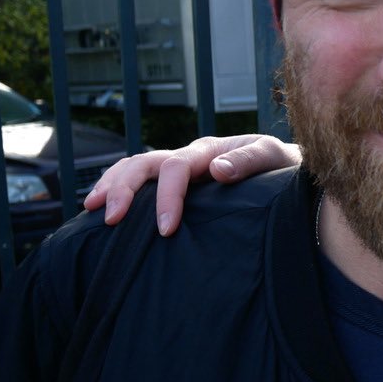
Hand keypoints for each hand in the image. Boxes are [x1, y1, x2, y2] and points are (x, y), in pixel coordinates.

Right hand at [83, 134, 301, 235]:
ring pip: (136, 167)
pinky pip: (144, 180)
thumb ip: (247, 162)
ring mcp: (182, 167)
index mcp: (209, 151)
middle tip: (110, 219)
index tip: (165, 229)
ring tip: (92, 208)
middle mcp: (190, 157)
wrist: (290, 168)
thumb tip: (216, 170)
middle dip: (125, 189)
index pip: (176, 168)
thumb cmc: (282, 167)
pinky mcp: (180, 181)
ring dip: (112, 184)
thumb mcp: (272, 159)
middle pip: (145, 163)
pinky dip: (120, 188)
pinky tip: (105, 207)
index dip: (167, 197)